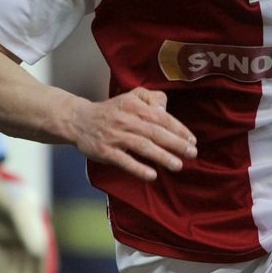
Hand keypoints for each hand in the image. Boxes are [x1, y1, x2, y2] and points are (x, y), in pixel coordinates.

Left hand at [0, 163, 58, 272]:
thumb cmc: (4, 191)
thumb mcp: (17, 208)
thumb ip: (29, 228)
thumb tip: (38, 252)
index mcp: (38, 226)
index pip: (42, 255)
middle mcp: (28, 231)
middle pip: (28, 262)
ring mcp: (13, 232)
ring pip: (15, 261)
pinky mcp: (0, 231)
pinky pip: (3, 255)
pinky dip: (1, 268)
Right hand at [70, 87, 196, 181]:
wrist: (80, 120)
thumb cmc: (112, 111)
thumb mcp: (131, 96)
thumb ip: (151, 98)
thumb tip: (165, 109)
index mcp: (135, 107)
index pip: (161, 117)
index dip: (178, 129)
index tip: (192, 140)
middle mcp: (127, 120)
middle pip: (155, 132)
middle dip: (176, 143)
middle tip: (192, 153)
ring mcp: (116, 137)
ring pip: (142, 146)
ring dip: (161, 156)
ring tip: (178, 165)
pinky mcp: (106, 152)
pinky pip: (124, 161)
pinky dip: (138, 168)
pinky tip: (152, 175)